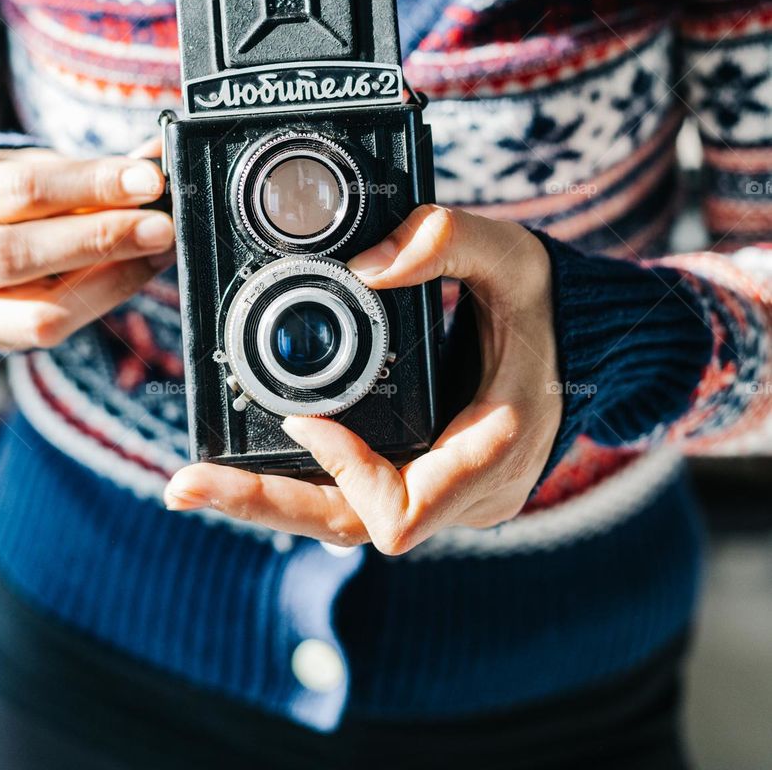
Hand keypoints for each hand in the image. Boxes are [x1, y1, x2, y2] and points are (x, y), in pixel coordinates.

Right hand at [0, 137, 174, 350]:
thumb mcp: (30, 167)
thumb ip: (90, 170)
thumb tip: (157, 161)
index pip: (19, 189)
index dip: (90, 184)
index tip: (148, 178)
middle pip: (21, 252)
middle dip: (102, 236)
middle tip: (160, 224)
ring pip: (39, 307)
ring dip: (112, 276)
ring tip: (157, 248)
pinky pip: (50, 332)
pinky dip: (103, 299)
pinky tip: (136, 271)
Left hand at [166, 205, 560, 554]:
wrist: (588, 343)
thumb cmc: (551, 305)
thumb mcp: (513, 257)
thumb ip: (447, 243)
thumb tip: (365, 262)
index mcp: (492, 449)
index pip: (401, 511)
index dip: (345, 472)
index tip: (303, 418)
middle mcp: (466, 492)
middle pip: (349, 529)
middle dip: (263, 505)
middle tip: (184, 483)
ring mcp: (446, 494)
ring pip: (345, 521)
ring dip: (270, 501)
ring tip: (193, 481)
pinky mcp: (430, 479)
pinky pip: (357, 499)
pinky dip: (302, 482)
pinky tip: (246, 464)